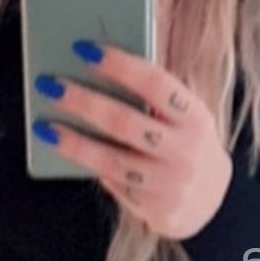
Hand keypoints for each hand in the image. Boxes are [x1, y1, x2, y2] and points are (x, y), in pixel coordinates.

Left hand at [31, 41, 233, 238]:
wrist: (215, 200)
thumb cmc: (186, 142)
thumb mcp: (185, 117)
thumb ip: (153, 97)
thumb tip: (97, 68)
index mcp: (196, 117)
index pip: (156, 84)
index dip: (119, 65)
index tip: (84, 49)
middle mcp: (187, 151)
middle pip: (126, 122)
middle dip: (84, 102)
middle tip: (51, 86)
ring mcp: (172, 184)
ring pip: (112, 160)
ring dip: (74, 142)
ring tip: (44, 126)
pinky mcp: (157, 211)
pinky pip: (114, 185)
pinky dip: (89, 167)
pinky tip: (64, 152)